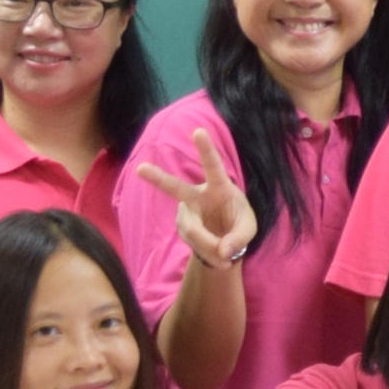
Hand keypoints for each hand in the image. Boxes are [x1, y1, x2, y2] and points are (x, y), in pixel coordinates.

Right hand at [128, 123, 256, 274]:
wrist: (226, 240)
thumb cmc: (238, 223)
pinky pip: (194, 244)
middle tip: (140, 168)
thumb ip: (239, 239)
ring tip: (226, 255)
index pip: (213, 166)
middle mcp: (198, 195)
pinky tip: (218, 257)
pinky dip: (210, 255)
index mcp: (219, 186)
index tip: (198, 131)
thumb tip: (222, 250)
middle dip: (157, 178)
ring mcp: (186, 212)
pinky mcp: (182, 227)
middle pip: (175, 187)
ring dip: (212, 247)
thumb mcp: (248, 230)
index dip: (206, 149)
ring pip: (193, 231)